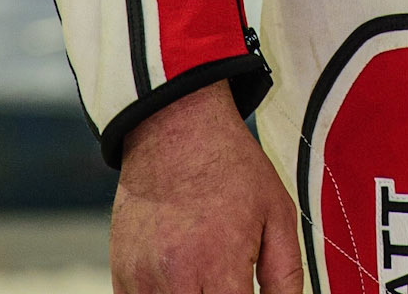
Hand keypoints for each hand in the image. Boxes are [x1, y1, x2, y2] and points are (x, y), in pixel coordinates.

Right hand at [111, 78, 301, 293]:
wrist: (176, 130)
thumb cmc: (231, 168)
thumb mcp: (278, 213)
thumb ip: (286, 276)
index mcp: (220, 265)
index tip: (246, 291)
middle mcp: (176, 280)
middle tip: (225, 281)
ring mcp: (143, 281)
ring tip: (205, 274)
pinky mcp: (122, 277)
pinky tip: (181, 278)